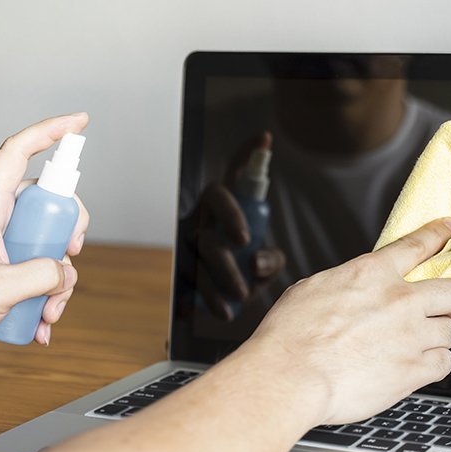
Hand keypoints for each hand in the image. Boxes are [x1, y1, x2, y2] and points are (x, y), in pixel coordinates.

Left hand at [0, 114, 90, 346]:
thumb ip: (38, 276)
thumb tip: (64, 270)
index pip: (18, 152)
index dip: (50, 131)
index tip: (79, 123)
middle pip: (46, 199)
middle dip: (69, 229)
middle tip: (71, 254)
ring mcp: (2, 236)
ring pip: (48, 237)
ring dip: (58, 277)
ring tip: (48, 310)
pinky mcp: (5, 258)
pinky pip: (39, 264)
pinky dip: (47, 292)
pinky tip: (40, 321)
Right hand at [194, 131, 284, 319]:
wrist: (228, 306)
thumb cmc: (249, 276)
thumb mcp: (266, 264)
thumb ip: (271, 261)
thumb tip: (255, 263)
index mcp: (227, 211)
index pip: (234, 175)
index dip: (248, 152)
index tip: (266, 139)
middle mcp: (204, 217)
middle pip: (212, 207)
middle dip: (230, 225)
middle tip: (247, 255)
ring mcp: (188, 242)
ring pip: (199, 249)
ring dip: (219, 277)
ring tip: (238, 300)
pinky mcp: (180, 271)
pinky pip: (188, 281)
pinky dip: (206, 299)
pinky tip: (221, 312)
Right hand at [242, 218, 450, 424]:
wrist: (290, 376)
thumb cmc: (290, 337)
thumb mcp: (313, 288)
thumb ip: (347, 283)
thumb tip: (355, 288)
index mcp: (371, 274)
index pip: (417, 245)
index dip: (439, 234)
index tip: (450, 229)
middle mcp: (399, 301)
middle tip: (443, 310)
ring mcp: (410, 336)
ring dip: (436, 338)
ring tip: (415, 347)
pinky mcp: (413, 370)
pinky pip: (444, 363)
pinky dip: (433, 365)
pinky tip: (415, 368)